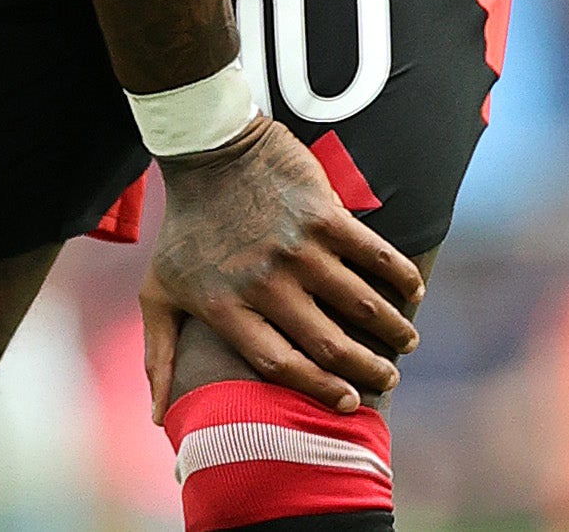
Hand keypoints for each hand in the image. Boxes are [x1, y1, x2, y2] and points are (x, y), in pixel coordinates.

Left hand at [139, 117, 421, 417]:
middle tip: (387, 376)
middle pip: (329, 345)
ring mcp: (297, 249)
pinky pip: (375, 255)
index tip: (349, 401)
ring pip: (362, 305)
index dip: (319, 389)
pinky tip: (413, 291)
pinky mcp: (324, 215)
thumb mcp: (158, 292)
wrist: (207, 152)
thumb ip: (159, 354)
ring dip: (394, 329)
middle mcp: (264, 284)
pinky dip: (401, 277)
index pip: (281, 366)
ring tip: (407, 339)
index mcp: (226, 308)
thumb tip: (155, 416)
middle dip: (368, 369)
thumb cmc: (184, 230)